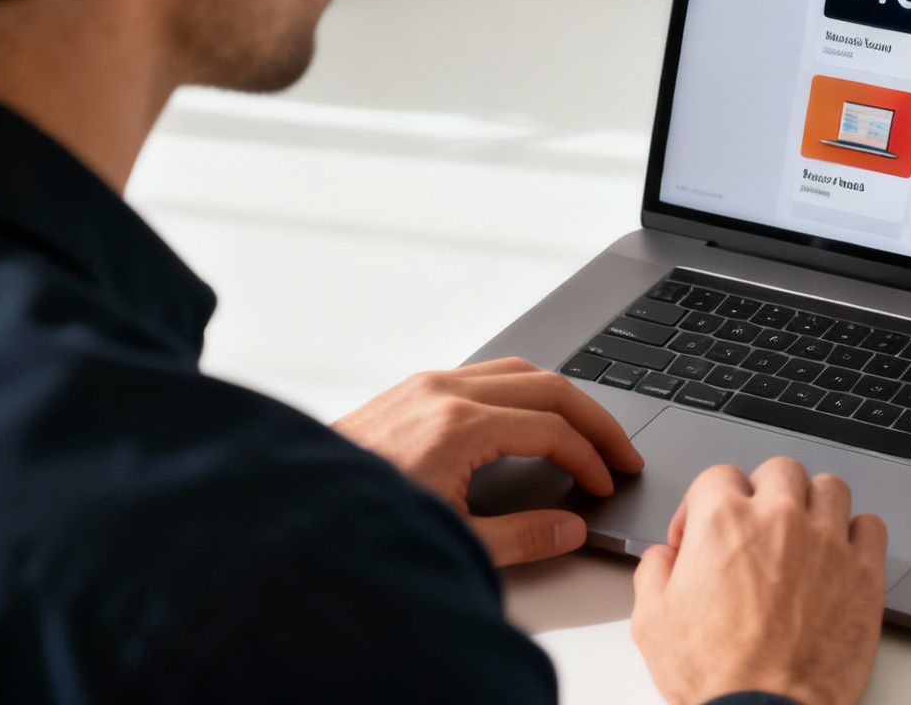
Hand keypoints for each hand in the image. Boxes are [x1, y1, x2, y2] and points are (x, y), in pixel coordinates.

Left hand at [333, 357, 643, 565]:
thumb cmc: (359, 523)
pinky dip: (524, 391)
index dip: (589, 459)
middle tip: (621, 452)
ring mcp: (426, 384)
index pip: (551, 430)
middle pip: (549, 387)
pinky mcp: (411, 389)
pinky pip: (486, 374)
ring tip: (587, 431)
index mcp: (458, 426)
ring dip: (562, 398)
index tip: (605, 485)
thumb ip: (521, 536)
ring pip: (519, 370)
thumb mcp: (450, 540)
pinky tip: (531, 419)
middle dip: (594, 420)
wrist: (289, 505)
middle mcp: (444, 392)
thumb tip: (571, 527)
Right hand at [633, 458, 886, 704]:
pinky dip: (857, 534)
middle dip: (763, 492)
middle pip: (780, 470)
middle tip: (756, 527)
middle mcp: (780, 519)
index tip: (703, 532)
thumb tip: (662, 559)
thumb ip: (654, 573)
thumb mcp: (653, 623)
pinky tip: (841, 554)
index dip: (704, 504)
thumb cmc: (716, 676)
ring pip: (830, 487)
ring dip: (814, 503)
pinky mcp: (864, 572)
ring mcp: (827, 542)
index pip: (719, 476)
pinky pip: (871, 525)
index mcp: (724, 522)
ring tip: (802, 533)